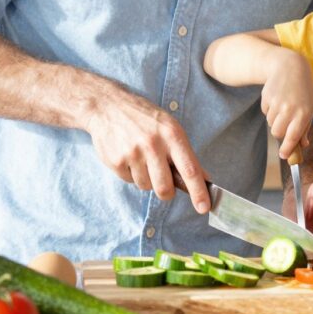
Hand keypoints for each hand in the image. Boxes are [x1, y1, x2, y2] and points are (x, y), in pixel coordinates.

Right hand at [84, 83, 210, 212]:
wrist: (108, 106)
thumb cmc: (144, 118)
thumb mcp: (170, 128)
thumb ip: (185, 154)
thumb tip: (204, 177)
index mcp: (172, 135)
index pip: (190, 169)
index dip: (198, 191)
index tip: (204, 208)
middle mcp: (153, 144)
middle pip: (165, 188)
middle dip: (166, 192)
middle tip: (164, 183)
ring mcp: (133, 153)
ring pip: (146, 186)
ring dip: (146, 178)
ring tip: (141, 157)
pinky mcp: (115, 161)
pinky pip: (129, 181)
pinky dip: (130, 173)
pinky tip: (127, 154)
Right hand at [261, 51, 312, 159]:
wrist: (290, 67)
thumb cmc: (303, 91)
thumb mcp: (309, 108)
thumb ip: (305, 128)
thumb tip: (303, 146)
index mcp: (304, 114)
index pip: (293, 137)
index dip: (287, 149)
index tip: (284, 156)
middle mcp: (290, 110)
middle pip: (277, 133)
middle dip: (280, 132)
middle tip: (285, 124)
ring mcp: (277, 103)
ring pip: (270, 123)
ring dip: (275, 120)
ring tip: (283, 106)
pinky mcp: (267, 98)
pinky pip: (265, 112)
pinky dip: (270, 110)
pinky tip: (277, 98)